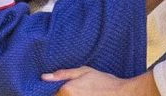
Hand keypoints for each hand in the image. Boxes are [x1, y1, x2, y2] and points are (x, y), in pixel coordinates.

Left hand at [42, 67, 159, 95]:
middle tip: (77, 90)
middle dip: (60, 94)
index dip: (51, 91)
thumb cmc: (104, 82)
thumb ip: (62, 74)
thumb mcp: (83, 71)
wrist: (122, 94)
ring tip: (82, 92)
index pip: (49, 94)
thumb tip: (43, 77)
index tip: (58, 89)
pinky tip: (84, 95)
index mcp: (66, 91)